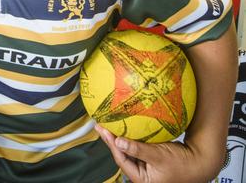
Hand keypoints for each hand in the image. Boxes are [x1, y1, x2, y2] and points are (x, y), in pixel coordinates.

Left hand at [95, 125, 220, 182]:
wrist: (201, 161)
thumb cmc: (184, 165)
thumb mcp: (158, 156)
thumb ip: (137, 149)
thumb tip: (119, 142)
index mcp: (143, 180)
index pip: (121, 159)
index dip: (111, 144)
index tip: (104, 130)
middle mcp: (143, 175)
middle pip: (122, 155)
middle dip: (112, 141)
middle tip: (102, 126)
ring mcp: (147, 167)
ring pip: (129, 151)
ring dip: (121, 139)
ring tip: (110, 126)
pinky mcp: (151, 159)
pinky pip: (137, 148)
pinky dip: (132, 139)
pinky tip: (126, 129)